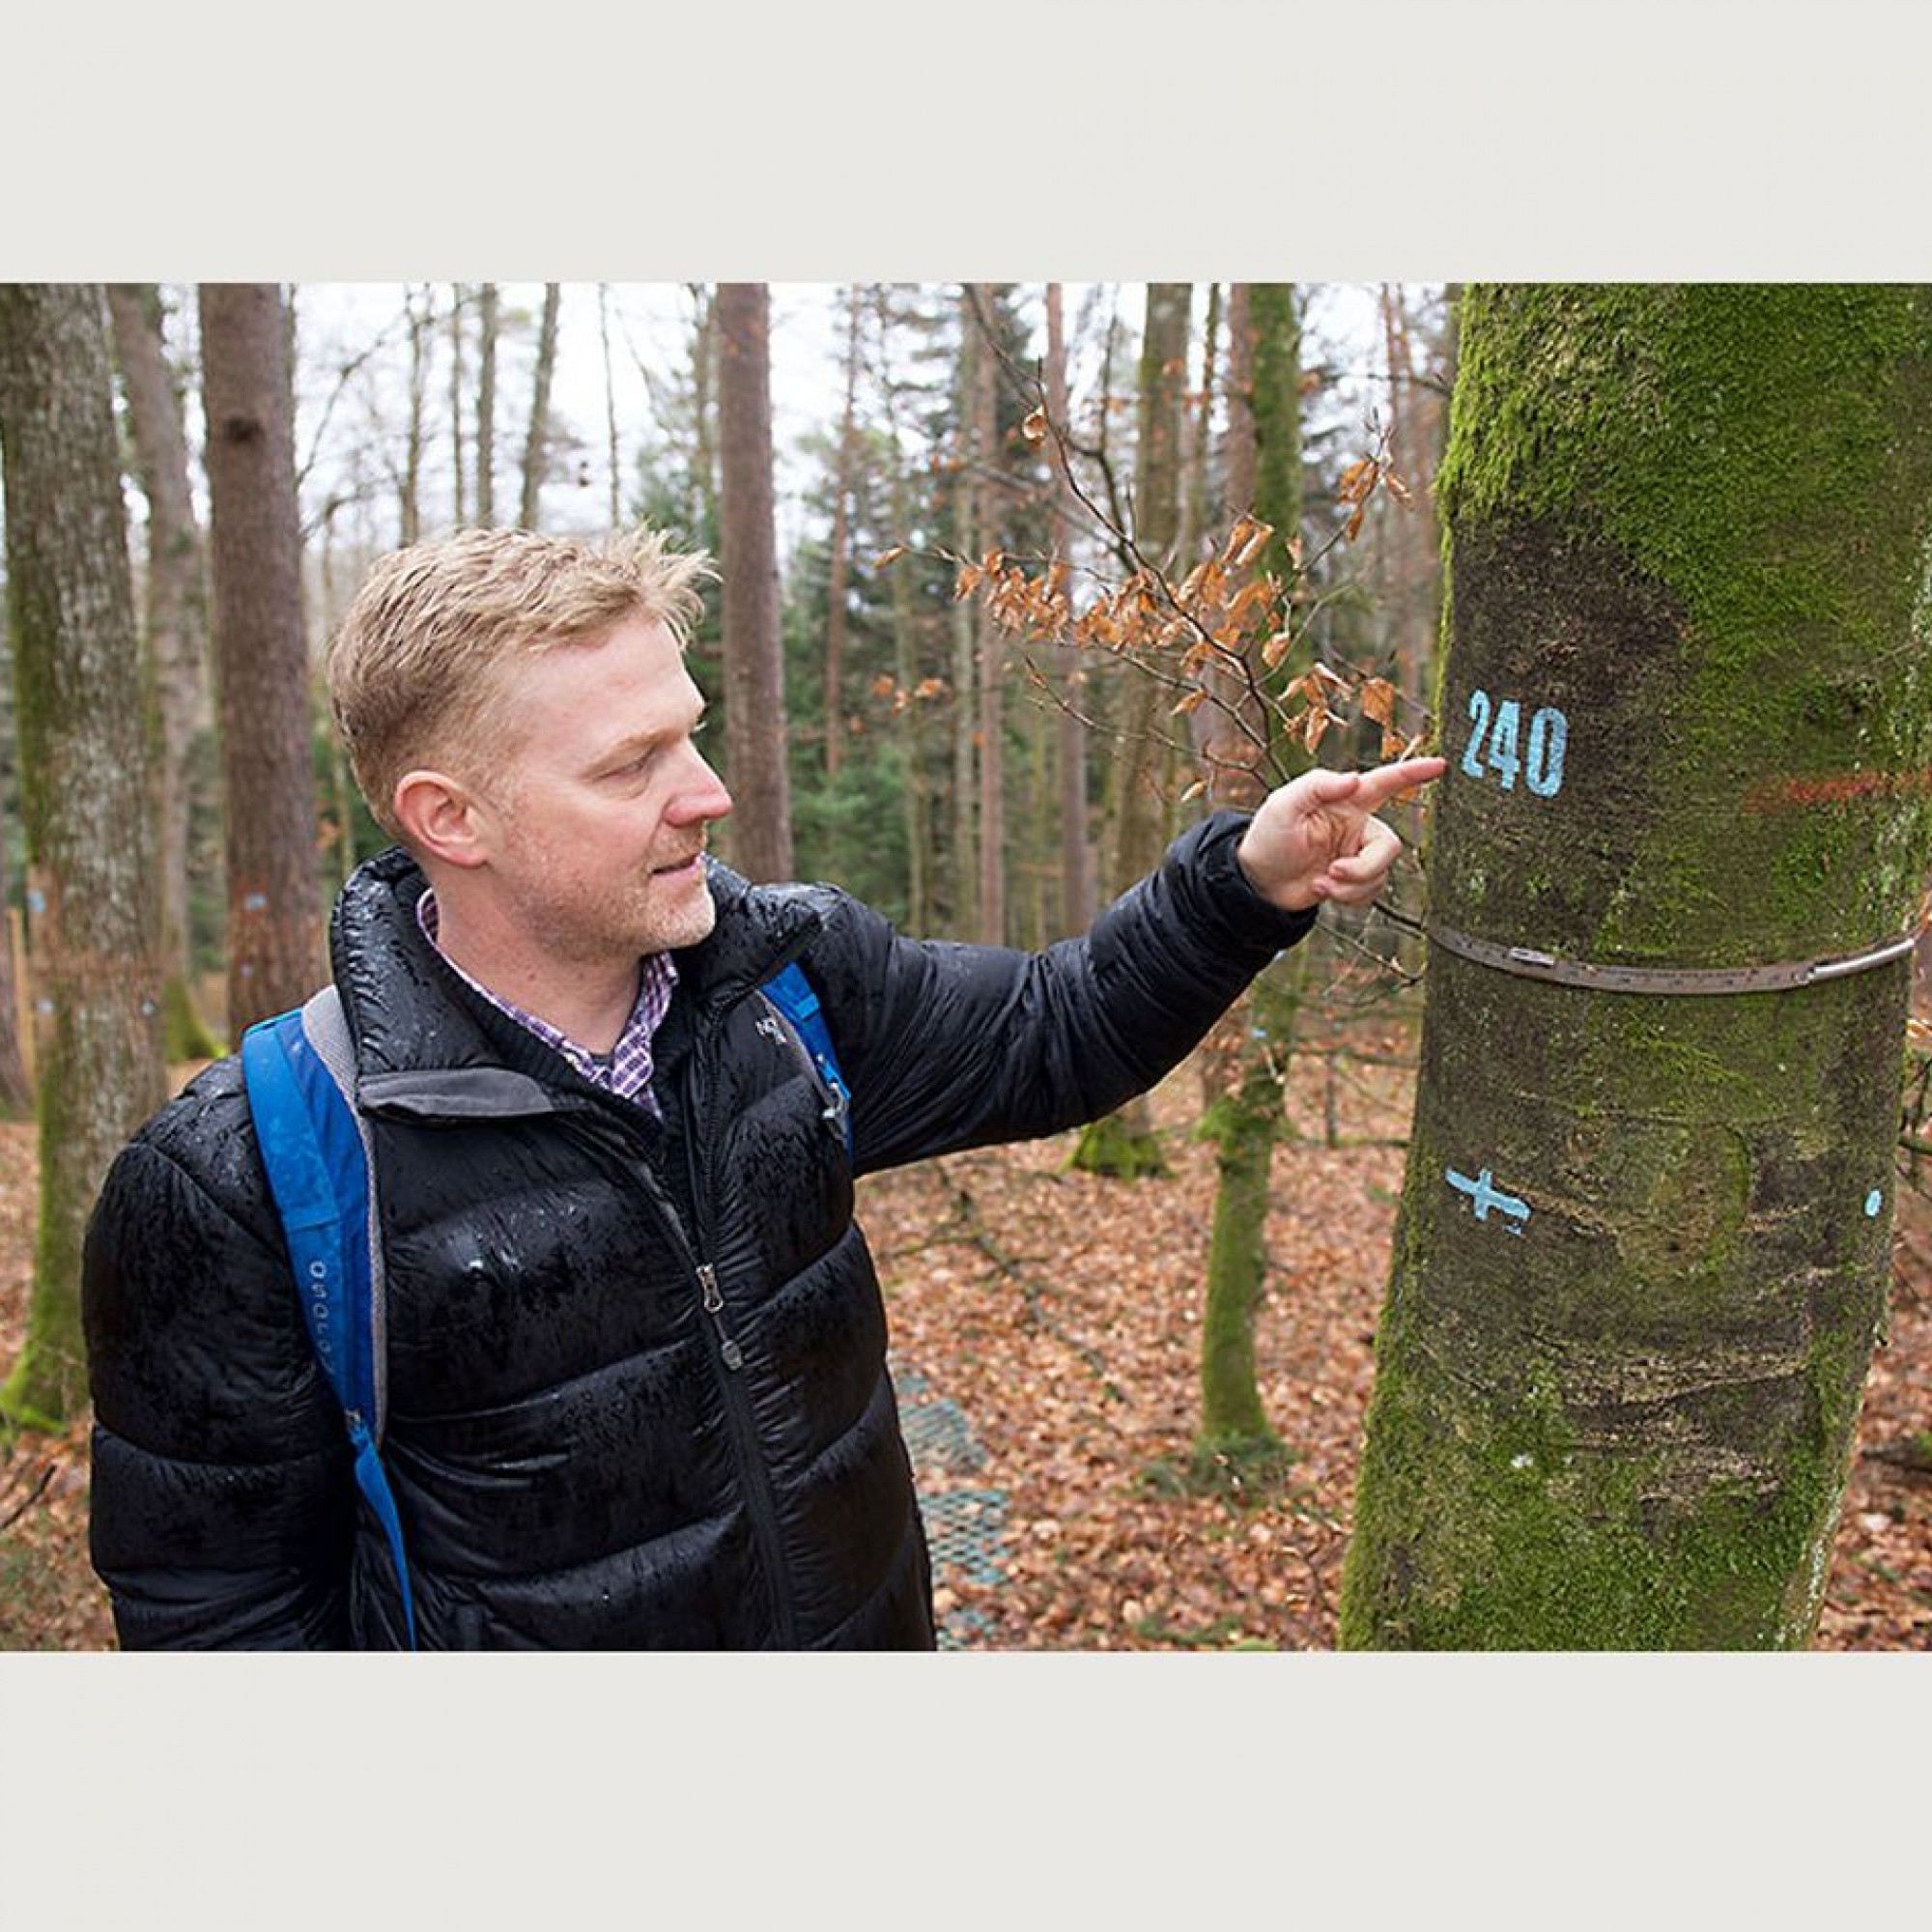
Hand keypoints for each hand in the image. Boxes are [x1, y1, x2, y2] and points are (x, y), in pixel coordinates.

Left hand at [1235, 755, 1446, 912]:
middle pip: (1389, 847)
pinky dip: (1349, 898)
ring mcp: (1358, 855)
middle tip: (1333, 872)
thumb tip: (1355, 779)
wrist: (1259, 881)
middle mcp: (1358, 827)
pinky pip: (1371, 892)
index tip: (1440, 765)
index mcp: (1347, 802)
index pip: (1386, 783)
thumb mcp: (1284, 804)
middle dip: (1364, 867)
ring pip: (1381, 874)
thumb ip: (1318, 786)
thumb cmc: (1269, 836)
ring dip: (1350, 886)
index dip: (1414, 773)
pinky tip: (1323, 890)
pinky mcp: (1354, 881)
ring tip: (1321, 883)